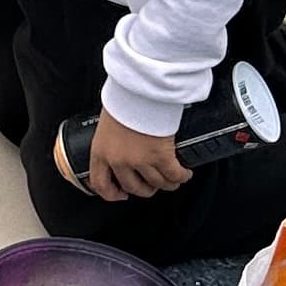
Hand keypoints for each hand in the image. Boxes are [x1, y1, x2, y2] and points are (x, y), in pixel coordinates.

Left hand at [72, 109, 188, 202]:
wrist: (137, 90)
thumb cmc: (123, 100)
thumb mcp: (107, 124)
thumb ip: (111, 140)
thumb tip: (120, 146)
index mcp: (100, 152)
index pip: (100, 184)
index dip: (111, 194)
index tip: (120, 194)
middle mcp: (118, 161)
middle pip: (134, 187)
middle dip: (145, 189)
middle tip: (152, 185)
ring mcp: (140, 161)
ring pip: (156, 184)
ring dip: (167, 184)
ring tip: (172, 179)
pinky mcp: (160, 156)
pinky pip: (174, 175)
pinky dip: (181, 177)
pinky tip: (184, 174)